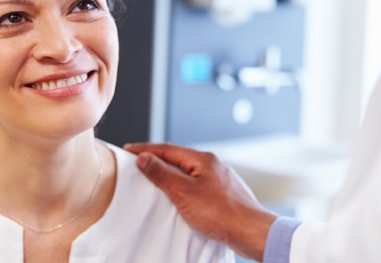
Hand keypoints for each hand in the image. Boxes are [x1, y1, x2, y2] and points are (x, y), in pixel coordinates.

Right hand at [123, 142, 276, 261]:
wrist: (251, 231)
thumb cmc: (222, 213)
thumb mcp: (183, 192)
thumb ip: (162, 174)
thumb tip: (144, 158)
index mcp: (203, 160)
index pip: (167, 148)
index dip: (146, 150)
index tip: (129, 150)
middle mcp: (213, 165)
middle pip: (179, 158)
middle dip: (158, 159)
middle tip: (139, 162)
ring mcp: (220, 179)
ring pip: (190, 172)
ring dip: (171, 173)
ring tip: (156, 178)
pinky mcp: (224, 194)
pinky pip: (198, 184)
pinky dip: (184, 186)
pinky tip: (181, 196)